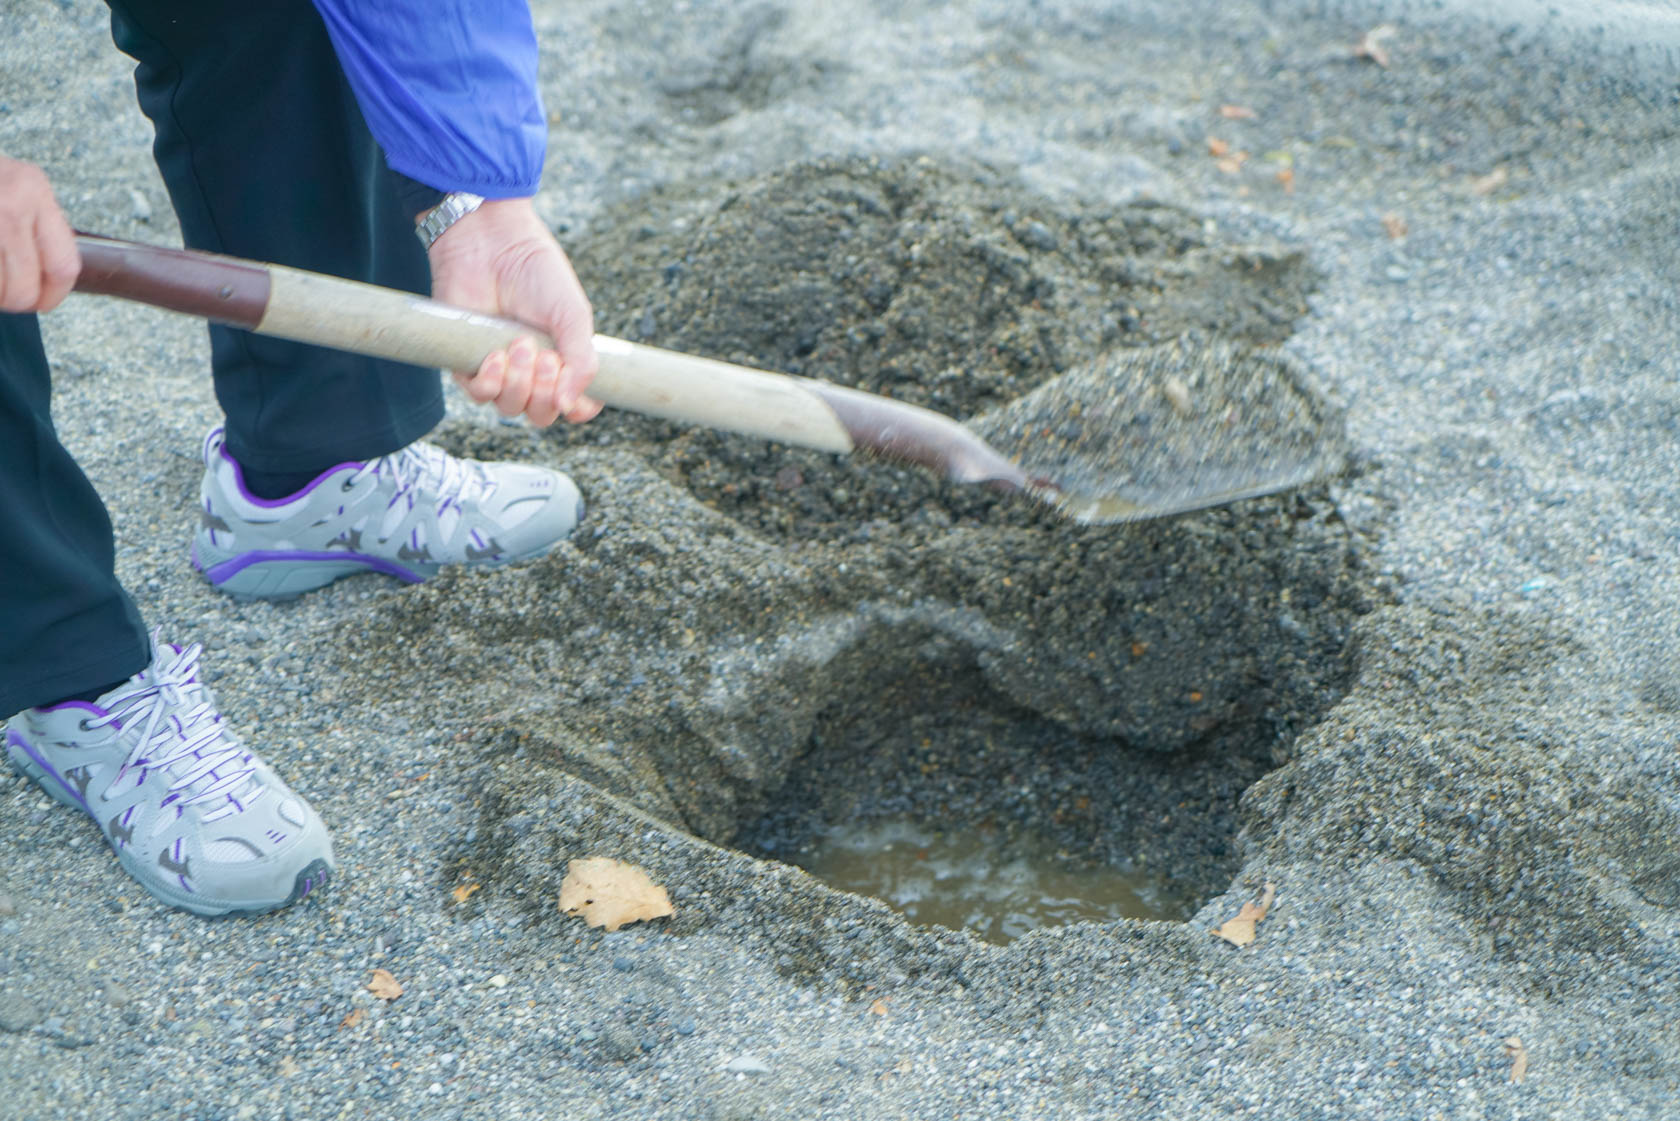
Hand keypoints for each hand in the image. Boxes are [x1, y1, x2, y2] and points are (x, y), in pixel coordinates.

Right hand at [0, 157, 79, 313]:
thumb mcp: (16, 184)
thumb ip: (37, 224)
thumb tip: (50, 278)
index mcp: (34, 190)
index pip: (63, 265)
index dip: (53, 295)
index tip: (43, 303)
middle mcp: (8, 203)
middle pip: (23, 287)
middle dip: (13, 301)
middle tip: (5, 297)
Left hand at [426, 197, 600, 426]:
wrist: (492, 245)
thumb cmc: (537, 273)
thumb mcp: (573, 316)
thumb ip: (582, 362)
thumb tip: (569, 406)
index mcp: (564, 360)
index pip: (577, 405)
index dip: (579, 409)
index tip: (578, 398)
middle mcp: (532, 371)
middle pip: (541, 414)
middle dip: (546, 394)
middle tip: (546, 358)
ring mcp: (500, 369)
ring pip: (511, 407)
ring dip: (519, 384)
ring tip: (519, 345)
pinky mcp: (468, 363)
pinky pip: (480, 395)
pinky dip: (490, 383)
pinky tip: (495, 357)